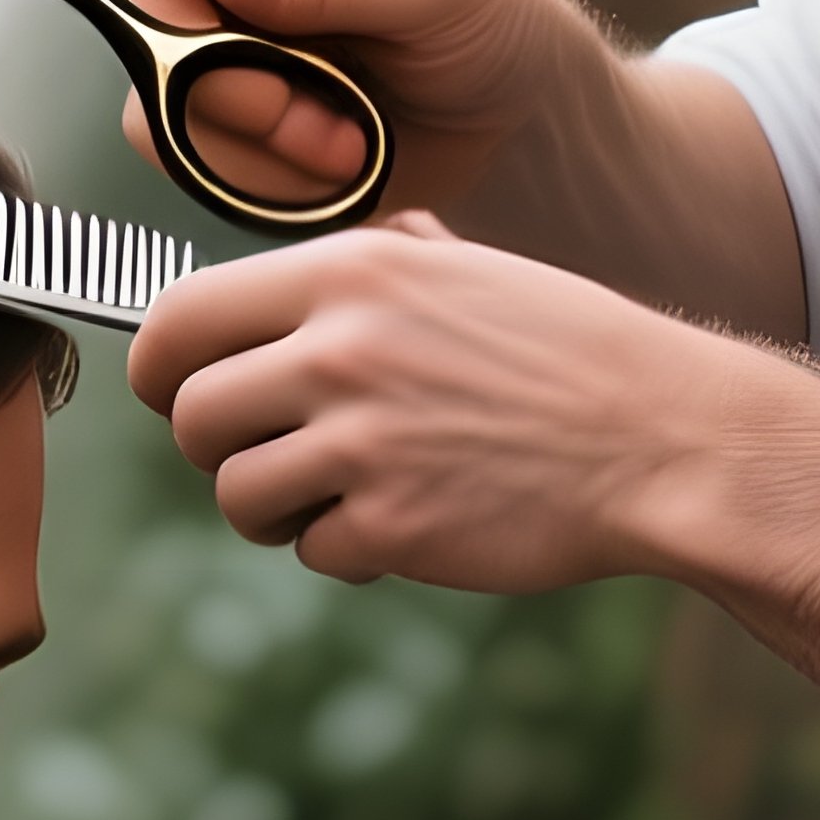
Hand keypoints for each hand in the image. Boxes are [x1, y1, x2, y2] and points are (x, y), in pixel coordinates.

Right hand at [122, 0, 628, 213]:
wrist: (522, 129)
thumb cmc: (501, 25)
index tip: (201, 36)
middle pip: (152, 28)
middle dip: (221, 88)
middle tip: (291, 113)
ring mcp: (240, 56)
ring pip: (167, 108)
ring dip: (254, 143)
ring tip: (344, 145)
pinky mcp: (247, 128)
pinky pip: (205, 162)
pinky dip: (266, 177)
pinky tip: (338, 162)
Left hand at [127, 213, 730, 593]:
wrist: (663, 436)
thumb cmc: (561, 349)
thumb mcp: (459, 266)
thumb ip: (363, 267)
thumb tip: (275, 284)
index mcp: (344, 274)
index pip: (176, 319)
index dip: (157, 368)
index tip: (172, 392)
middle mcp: (339, 351)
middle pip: (191, 418)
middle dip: (218, 448)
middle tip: (274, 454)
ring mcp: (362, 442)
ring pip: (236, 496)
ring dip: (275, 509)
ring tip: (340, 493)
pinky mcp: (392, 525)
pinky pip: (314, 553)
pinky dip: (349, 550)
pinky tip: (408, 520)